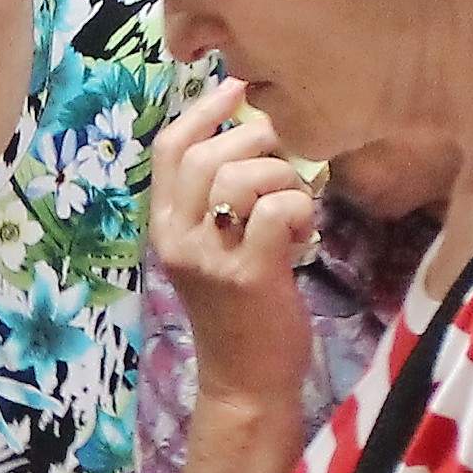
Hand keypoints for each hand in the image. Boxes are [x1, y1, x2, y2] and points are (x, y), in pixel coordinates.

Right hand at [150, 78, 319, 417]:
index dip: (204, 109)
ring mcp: (209, 258)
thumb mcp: (214, 249)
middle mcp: (177, 239)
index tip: (240, 89)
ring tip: (299, 205)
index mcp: (165, 226)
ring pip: (240, 176)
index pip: (169, 147)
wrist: (246, 383)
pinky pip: (275, 210)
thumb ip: (219, 200)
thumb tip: (255, 131)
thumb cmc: (240, 311)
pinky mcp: (248, 276)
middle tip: (287, 157)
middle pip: (205, 154)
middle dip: (255, 139)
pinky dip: (300, 209)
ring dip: (283, 178)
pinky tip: (307, 233)